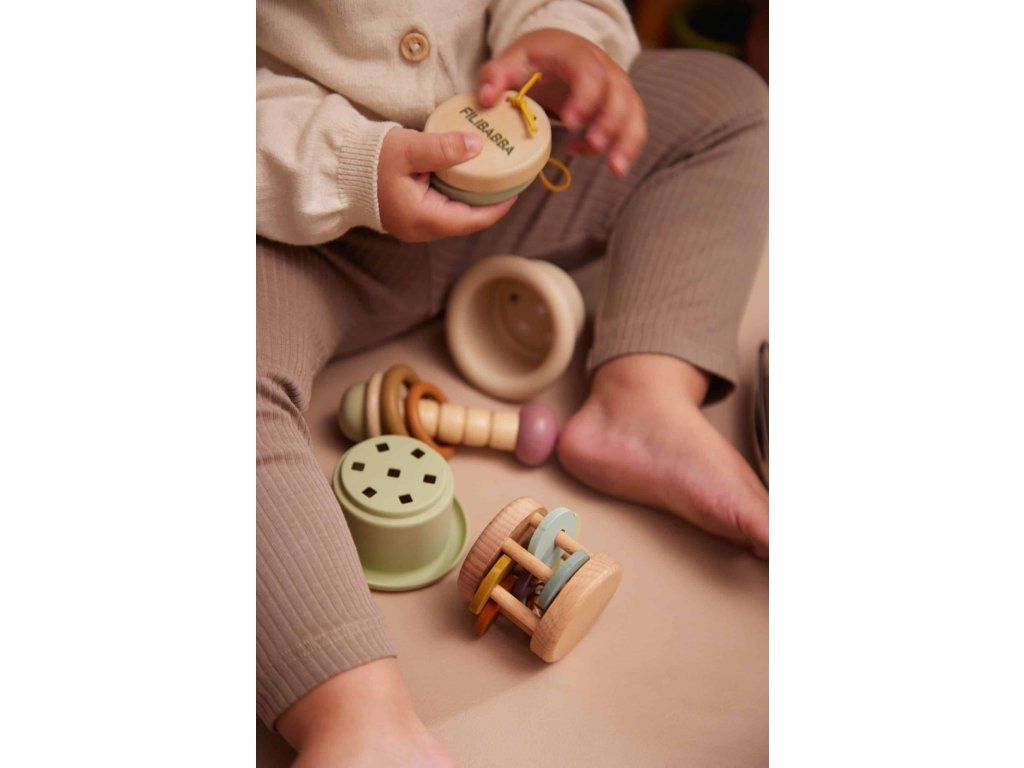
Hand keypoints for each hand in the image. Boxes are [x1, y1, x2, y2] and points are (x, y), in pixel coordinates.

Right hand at [377, 127, 516, 242]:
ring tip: (492, 177)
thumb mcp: (409, 149)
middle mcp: (421, 229)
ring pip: (455, 215)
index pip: (473, 220)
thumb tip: (478, 146)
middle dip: (489, 201)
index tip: (516, 188)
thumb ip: (444, 149)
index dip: (498, 207)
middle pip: (467, 220)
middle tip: (508, 179)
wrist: (337, 168)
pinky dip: (457, 195)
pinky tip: (465, 177)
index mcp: (424, 219)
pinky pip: (442, 209)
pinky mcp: (409, 215)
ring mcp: (414, 225)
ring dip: (473, 198)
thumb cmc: (369, 160)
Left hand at [477, 29, 647, 175]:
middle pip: (618, 94)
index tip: (570, 122)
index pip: (589, 74)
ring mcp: (617, 89)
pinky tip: (606, 163)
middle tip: (594, 145)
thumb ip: (495, 75)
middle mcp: (605, 69)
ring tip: (615, 167)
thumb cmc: (534, 61)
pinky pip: (633, 127)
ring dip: (627, 141)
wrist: (556, 55)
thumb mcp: (511, 61)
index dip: (584, 98)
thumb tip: (486, 99)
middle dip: (609, 123)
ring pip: (633, 113)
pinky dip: (626, 147)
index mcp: (577, 55)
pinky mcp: (622, 107)